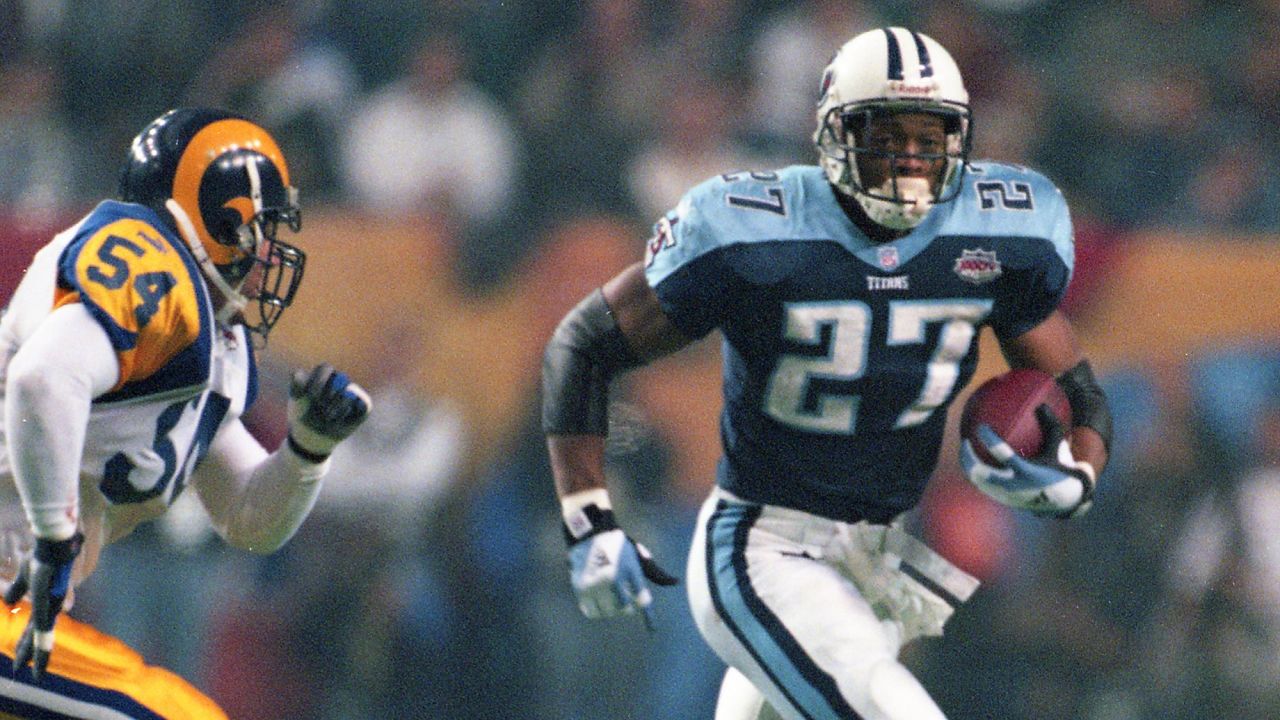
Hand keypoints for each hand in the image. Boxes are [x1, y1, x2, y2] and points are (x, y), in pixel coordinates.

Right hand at [3, 533, 82, 680]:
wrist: (53, 542)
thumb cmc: (41, 557)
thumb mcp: (24, 577)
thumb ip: (18, 590)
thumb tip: (9, 602)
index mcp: (44, 603)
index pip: (35, 630)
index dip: (28, 645)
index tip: (24, 662)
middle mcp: (50, 606)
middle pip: (38, 636)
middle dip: (31, 654)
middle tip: (30, 673)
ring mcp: (51, 604)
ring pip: (42, 634)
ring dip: (35, 652)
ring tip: (33, 669)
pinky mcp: (48, 599)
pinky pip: (43, 622)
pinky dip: (41, 638)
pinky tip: (37, 650)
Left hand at [287, 364, 370, 459]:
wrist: (312, 438)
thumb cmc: (303, 417)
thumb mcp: (297, 403)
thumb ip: (296, 386)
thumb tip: (296, 373)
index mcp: (323, 377)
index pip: (326, 368)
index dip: (320, 380)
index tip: (311, 396)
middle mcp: (338, 382)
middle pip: (340, 379)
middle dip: (330, 395)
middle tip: (320, 408)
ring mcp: (351, 394)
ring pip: (350, 393)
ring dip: (338, 407)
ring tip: (328, 418)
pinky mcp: (362, 405)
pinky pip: (363, 403)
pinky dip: (351, 413)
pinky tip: (341, 421)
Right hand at [564, 505, 677, 627]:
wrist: (589, 533)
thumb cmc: (618, 545)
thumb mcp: (639, 555)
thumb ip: (655, 573)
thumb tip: (676, 582)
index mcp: (630, 568)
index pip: (642, 598)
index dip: (648, 617)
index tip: (653, 631)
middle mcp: (612, 578)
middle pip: (624, 608)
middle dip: (627, 606)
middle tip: (624, 596)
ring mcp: (594, 584)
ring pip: (607, 612)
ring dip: (612, 609)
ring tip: (611, 597)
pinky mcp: (580, 588)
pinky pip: (591, 611)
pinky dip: (598, 611)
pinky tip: (600, 601)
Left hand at [960, 405, 1095, 518]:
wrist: (1064, 499)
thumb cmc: (1060, 465)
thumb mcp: (1058, 444)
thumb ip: (1050, 423)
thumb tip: (1041, 404)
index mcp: (1028, 471)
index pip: (1003, 455)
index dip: (990, 440)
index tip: (980, 427)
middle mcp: (1015, 486)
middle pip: (981, 472)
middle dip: (968, 457)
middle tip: (965, 441)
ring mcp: (1006, 495)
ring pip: (978, 481)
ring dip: (968, 465)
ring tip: (965, 449)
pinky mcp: (1003, 499)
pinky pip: (982, 485)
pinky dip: (974, 472)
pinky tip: (971, 459)